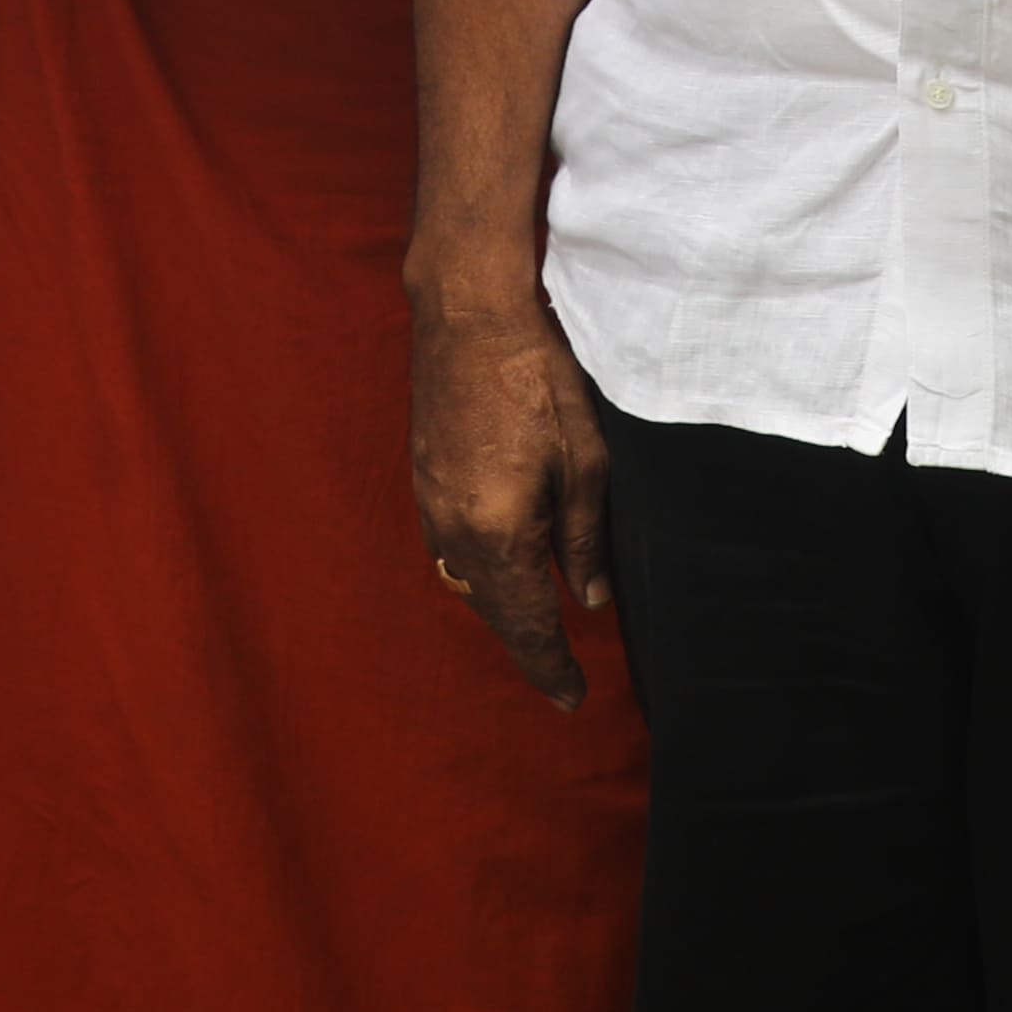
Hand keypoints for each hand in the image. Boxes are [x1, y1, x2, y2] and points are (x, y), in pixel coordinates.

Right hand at [409, 279, 617, 706]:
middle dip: (527, 647)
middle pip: (493, 611)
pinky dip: (479, 572)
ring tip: (537, 627)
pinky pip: (449, 549)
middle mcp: (454, 530)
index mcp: (498, 531)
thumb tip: (590, 600)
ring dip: (502, 610)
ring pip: (466, 583)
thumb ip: (584, 538)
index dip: (551, 666)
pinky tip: (503, 566)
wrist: (468, 314)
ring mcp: (430, 505)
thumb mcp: (586, 459)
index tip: (573, 698)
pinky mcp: (422, 479)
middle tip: (560, 677)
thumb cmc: (538, 377)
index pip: (528, 622)